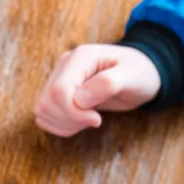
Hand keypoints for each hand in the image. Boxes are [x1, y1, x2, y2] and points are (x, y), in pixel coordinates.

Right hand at [34, 44, 160, 136]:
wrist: (141, 74)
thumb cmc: (139, 73)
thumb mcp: (131, 77)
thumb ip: (107, 84)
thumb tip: (80, 99)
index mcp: (80, 57)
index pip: (59, 91)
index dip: (73, 112)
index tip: (97, 119)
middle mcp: (64, 66)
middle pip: (47, 102)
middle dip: (69, 120)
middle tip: (94, 120)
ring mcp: (59, 78)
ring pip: (42, 110)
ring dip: (64, 124)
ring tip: (88, 120)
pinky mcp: (59, 92)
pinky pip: (45, 115)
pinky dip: (60, 125)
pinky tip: (80, 122)